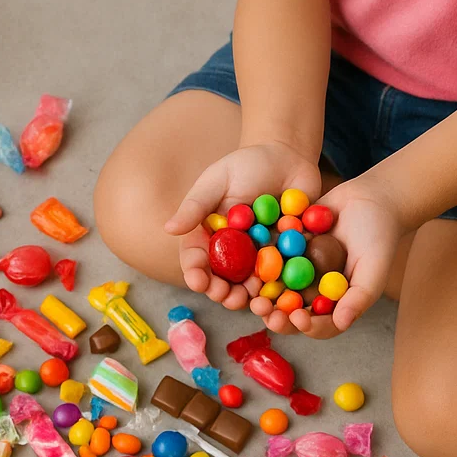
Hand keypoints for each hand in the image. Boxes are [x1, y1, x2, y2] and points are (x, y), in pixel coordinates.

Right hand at [165, 141, 322, 310]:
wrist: (288, 157)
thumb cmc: (247, 165)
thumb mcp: (217, 180)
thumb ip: (196, 205)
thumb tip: (168, 229)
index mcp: (209, 236)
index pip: (196, 259)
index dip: (195, 273)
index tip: (197, 281)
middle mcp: (231, 252)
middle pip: (221, 279)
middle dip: (221, 292)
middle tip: (224, 296)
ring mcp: (258, 257)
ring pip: (249, 285)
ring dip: (248, 296)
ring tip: (250, 299)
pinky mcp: (286, 258)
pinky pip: (282, 278)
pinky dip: (280, 288)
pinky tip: (279, 293)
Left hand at [258, 175, 401, 336]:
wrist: (370, 197)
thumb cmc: (379, 235)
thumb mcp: (373, 266)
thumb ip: (360, 296)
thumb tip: (342, 323)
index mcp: (336, 303)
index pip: (321, 324)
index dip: (308, 326)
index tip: (298, 319)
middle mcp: (315, 292)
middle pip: (292, 313)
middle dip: (277, 315)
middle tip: (264, 311)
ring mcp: (299, 273)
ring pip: (277, 291)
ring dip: (263, 295)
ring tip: (252, 293)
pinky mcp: (287, 252)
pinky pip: (270, 262)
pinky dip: (260, 266)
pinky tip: (249, 265)